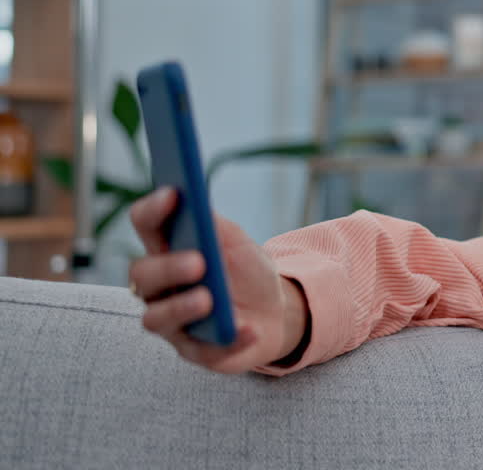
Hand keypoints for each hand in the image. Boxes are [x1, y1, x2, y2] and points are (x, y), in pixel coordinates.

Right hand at [127, 187, 308, 372]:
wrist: (275, 311)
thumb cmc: (246, 270)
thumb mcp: (235, 242)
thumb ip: (213, 225)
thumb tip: (194, 204)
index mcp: (166, 250)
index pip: (145, 226)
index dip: (153, 210)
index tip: (173, 194)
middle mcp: (159, 288)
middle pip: (143, 276)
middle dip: (168, 267)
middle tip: (198, 261)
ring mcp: (173, 322)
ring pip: (156, 319)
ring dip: (181, 308)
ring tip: (208, 299)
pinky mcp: (195, 352)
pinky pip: (204, 352)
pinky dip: (229, 339)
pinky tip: (249, 329)